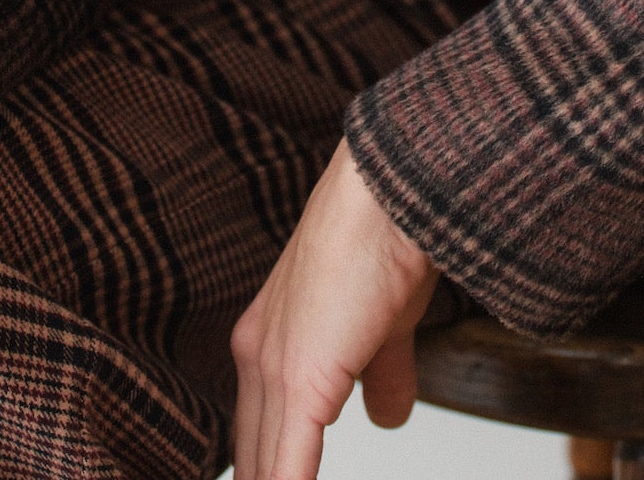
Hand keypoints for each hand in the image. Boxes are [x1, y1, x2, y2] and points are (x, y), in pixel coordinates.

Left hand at [230, 140, 437, 479]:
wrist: (392, 191)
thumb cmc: (388, 236)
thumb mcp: (384, 324)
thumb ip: (380, 371)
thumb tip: (388, 416)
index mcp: (267, 341)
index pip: (257, 435)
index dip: (269, 475)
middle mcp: (255, 357)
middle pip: (251, 460)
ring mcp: (272, 370)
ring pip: (264, 469)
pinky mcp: (300, 382)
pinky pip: (287, 469)